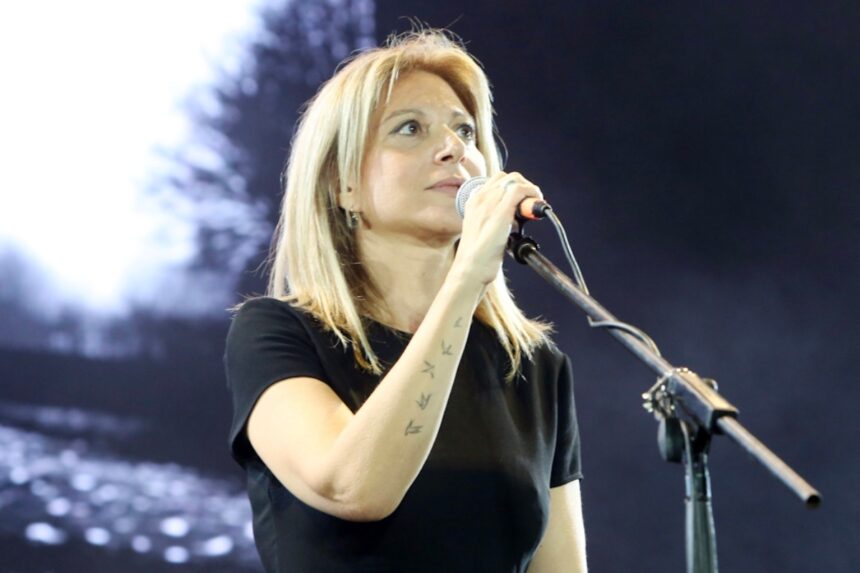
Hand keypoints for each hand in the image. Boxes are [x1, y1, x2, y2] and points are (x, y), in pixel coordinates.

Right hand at [450, 172, 543, 286]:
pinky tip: (534, 210)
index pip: (497, 181)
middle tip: (530, 205)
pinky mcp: (501, 212)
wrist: (470, 270)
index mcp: (473, 201)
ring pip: (515, 180)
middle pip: (507, 177)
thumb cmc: (476, 257)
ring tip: (533, 208)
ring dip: (529, 190)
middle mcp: (480, 198)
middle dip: (523, 186)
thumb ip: (493, 219)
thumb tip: (514, 218)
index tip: (521, 203)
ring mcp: (489, 204)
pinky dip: (532, 195)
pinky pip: (520, 190)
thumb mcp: (481, 231)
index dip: (513, 188)